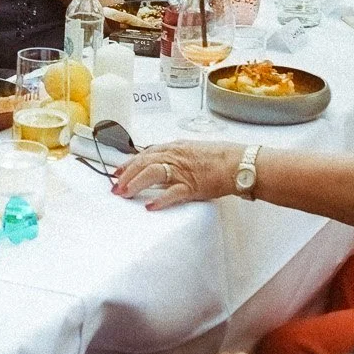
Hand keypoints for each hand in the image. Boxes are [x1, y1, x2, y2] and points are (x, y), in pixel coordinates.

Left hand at [114, 142, 240, 209]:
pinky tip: (150, 206)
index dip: (129, 163)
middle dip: (126, 175)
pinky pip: (173, 194)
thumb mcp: (191, 151)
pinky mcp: (192, 186)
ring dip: (136, 183)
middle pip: (144, 162)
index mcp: (175, 147)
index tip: (118, 172)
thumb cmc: (218, 157)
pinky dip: (160, 200)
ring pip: (153, 173)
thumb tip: (160, 167)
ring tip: (125, 194)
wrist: (238, 163)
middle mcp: (175, 156)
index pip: (145, 154)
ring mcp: (182, 171)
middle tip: (115, 187)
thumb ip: (174, 157)